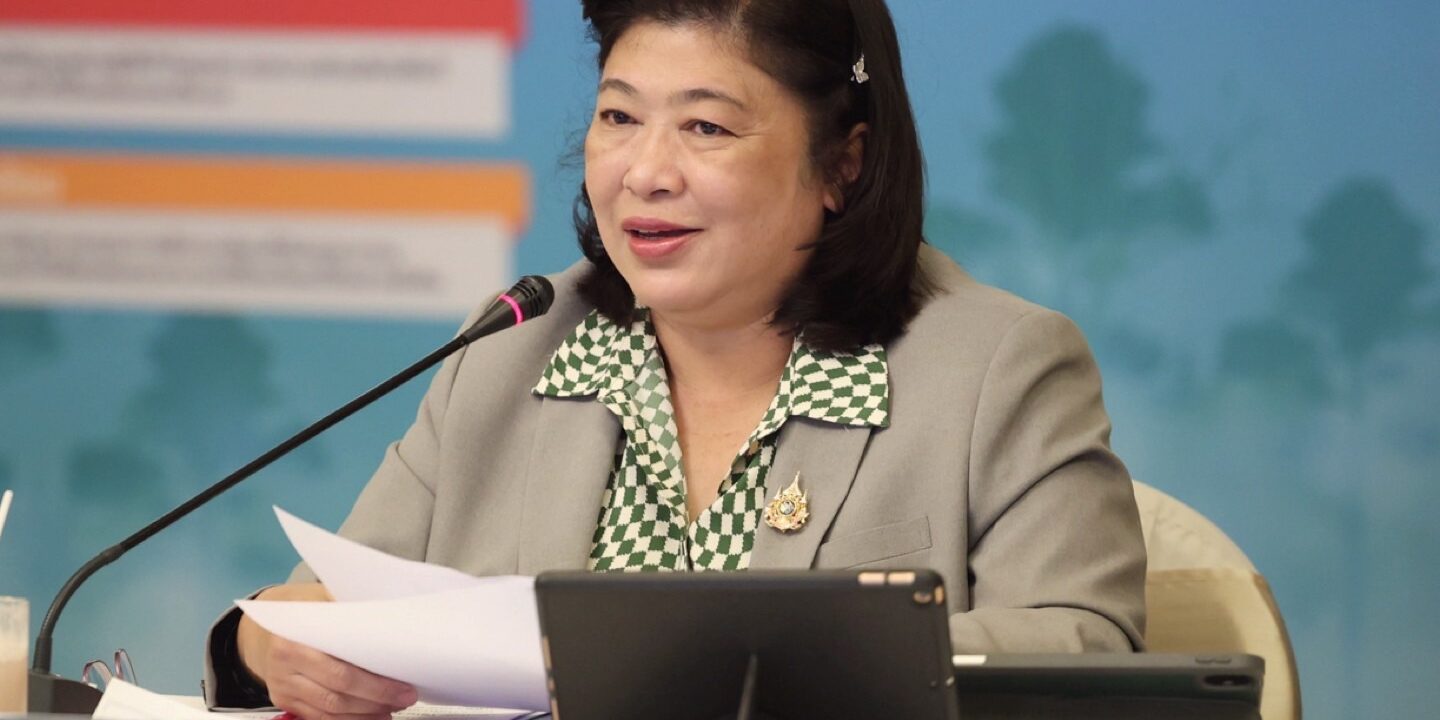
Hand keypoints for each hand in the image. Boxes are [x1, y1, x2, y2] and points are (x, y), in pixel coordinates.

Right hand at [238, 582, 417, 719]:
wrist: (271, 622)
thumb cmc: (307, 607)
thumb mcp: (325, 598)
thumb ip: (352, 610)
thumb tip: (392, 619)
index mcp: (296, 638)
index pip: (341, 670)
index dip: (375, 683)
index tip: (403, 684)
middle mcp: (285, 664)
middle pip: (337, 692)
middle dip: (376, 699)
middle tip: (404, 698)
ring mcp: (283, 685)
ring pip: (329, 709)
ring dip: (364, 714)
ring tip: (390, 709)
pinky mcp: (284, 699)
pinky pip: (318, 717)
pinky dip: (346, 719)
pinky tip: (368, 716)